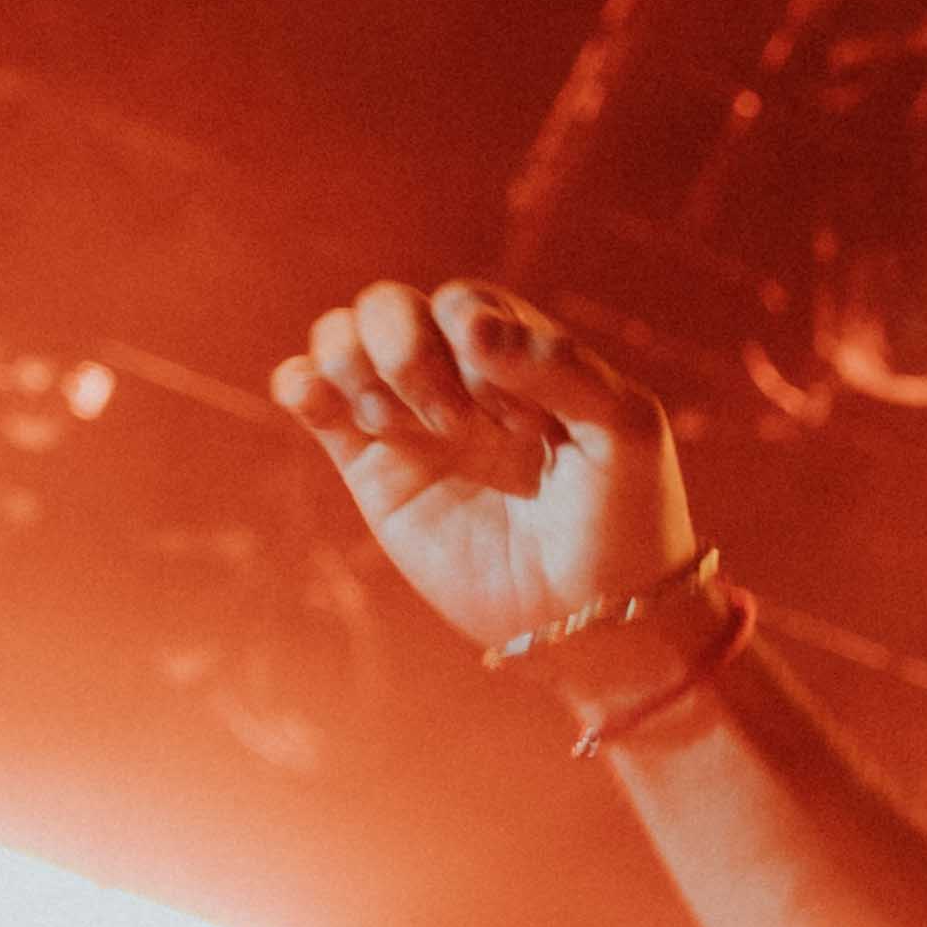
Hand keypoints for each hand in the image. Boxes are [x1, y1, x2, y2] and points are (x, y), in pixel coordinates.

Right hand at [268, 278, 699, 697]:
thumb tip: (468, 324)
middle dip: (407, 350)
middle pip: (393, 308)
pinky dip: (299, 380)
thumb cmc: (627, 522)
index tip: (519, 415)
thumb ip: (559, 364)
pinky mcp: (371, 470)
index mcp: (524, 360)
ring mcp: (412, 423)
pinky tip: (324, 406)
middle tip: (455, 424)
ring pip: (344, 338)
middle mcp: (463, 381)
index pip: (465, 304)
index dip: (473, 340)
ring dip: (355, 362)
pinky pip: (309, 396)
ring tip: (397, 426)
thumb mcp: (624, 431)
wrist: (596, 622)